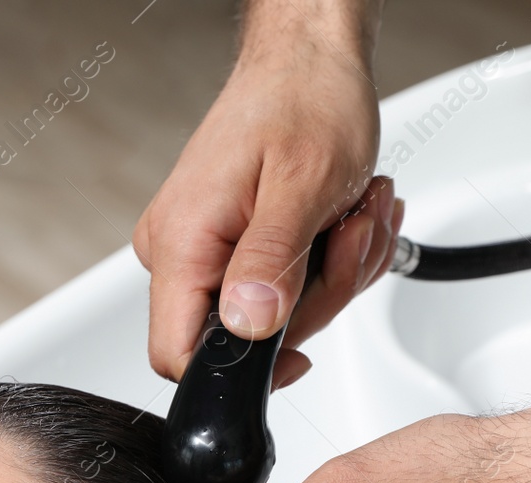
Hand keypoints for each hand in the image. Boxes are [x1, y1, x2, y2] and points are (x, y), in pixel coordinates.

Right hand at [133, 21, 400, 390]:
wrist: (309, 61)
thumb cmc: (304, 101)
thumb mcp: (303, 185)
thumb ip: (271, 263)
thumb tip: (249, 327)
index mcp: (183, 242)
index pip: (177, 355)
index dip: (240, 373)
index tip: (299, 353)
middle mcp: (179, 252)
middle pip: (244, 340)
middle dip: (318, 297)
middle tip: (350, 235)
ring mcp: (202, 250)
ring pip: (274, 318)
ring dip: (335, 273)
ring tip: (352, 213)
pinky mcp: (228, 246)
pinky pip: (280, 290)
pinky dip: (326, 262)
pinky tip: (341, 218)